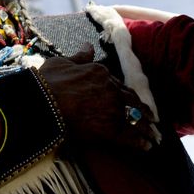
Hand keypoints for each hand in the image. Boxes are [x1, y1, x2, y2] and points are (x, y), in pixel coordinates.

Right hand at [40, 45, 159, 152]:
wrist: (42, 103)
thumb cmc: (48, 82)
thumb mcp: (63, 62)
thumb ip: (80, 57)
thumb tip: (88, 47)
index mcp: (101, 73)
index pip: (119, 85)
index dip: (127, 96)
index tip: (132, 101)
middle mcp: (111, 89)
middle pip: (132, 102)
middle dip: (143, 112)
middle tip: (152, 120)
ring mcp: (112, 109)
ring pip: (135, 119)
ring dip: (145, 128)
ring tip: (152, 136)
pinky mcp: (109, 129)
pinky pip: (129, 136)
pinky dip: (139, 142)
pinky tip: (145, 146)